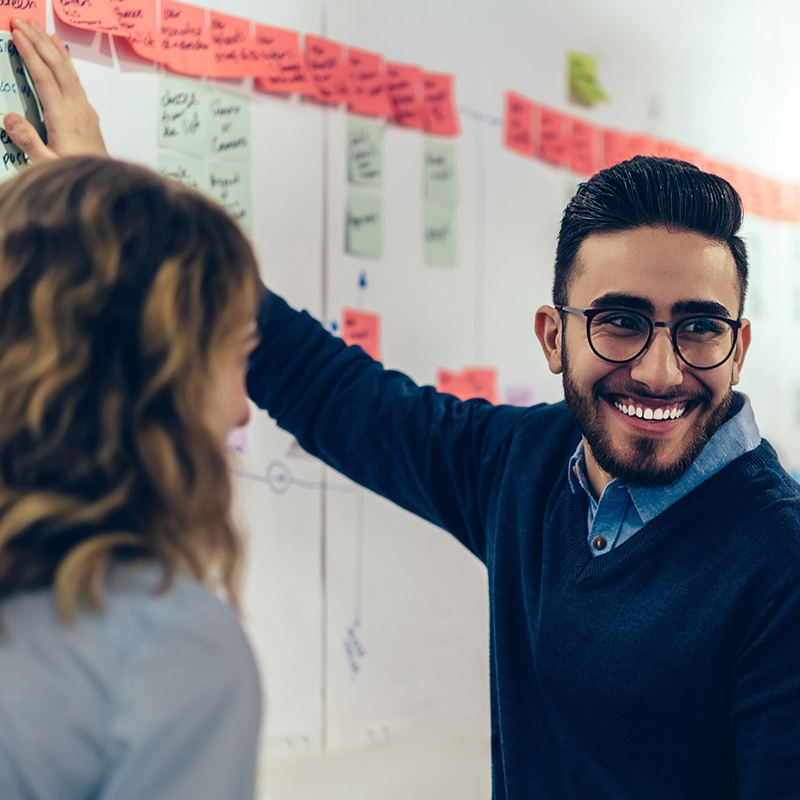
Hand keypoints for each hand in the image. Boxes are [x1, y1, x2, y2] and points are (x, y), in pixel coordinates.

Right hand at [3, 17, 106, 161]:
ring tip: (38, 28)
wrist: (103, 183)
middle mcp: (77, 109)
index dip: (30, 54)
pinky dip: (66, 62)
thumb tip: (9, 119)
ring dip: (52, 47)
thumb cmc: (73, 174)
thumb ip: (28, 141)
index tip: (17, 35)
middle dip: (39, 41)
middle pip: (58, 67)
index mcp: (63, 118)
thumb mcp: (46, 164)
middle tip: (22, 21)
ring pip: (69, 71)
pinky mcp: (89, 114)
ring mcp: (85, 110)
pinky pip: (76, 81)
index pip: (44, 78)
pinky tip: (61, 52)